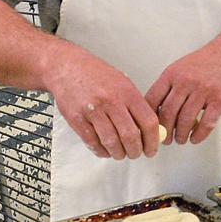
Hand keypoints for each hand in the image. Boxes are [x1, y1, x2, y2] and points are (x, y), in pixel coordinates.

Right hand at [46, 45, 159, 159]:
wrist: (67, 67)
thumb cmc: (96, 75)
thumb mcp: (122, 82)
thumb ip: (136, 105)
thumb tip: (151, 130)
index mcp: (127, 92)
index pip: (148, 122)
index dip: (153, 141)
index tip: (151, 149)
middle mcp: (111, 101)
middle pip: (130, 136)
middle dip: (135, 151)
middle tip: (136, 154)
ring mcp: (93, 110)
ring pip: (112, 142)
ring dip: (118, 154)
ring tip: (120, 153)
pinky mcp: (77, 119)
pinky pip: (93, 142)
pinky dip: (101, 151)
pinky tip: (104, 149)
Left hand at [145, 41, 220, 145]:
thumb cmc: (204, 63)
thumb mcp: (180, 68)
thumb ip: (168, 87)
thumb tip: (155, 112)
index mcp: (172, 74)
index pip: (153, 99)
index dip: (150, 117)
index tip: (151, 127)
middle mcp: (186, 82)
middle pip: (168, 113)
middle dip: (165, 131)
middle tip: (166, 139)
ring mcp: (203, 91)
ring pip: (186, 120)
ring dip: (181, 135)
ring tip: (181, 139)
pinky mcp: (219, 100)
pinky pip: (206, 124)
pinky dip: (199, 135)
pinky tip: (195, 138)